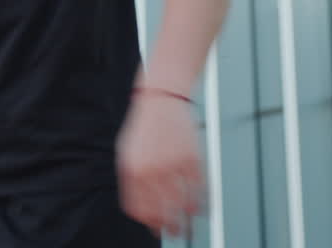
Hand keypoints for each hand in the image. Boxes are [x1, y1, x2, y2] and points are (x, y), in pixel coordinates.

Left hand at [116, 90, 204, 236]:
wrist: (161, 99)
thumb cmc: (145, 128)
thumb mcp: (127, 152)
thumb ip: (132, 179)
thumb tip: (140, 208)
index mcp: (132, 170)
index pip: (139, 208)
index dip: (149, 222)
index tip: (156, 229)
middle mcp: (152, 170)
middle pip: (162, 211)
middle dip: (170, 227)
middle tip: (175, 232)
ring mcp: (173, 165)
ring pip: (183, 205)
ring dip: (188, 220)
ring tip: (190, 225)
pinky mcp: (193, 159)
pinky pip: (200, 189)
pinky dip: (203, 203)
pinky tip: (203, 208)